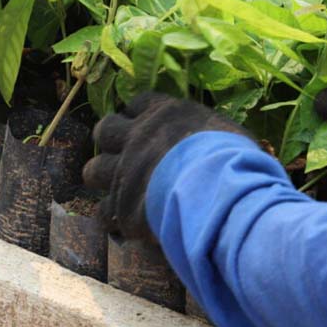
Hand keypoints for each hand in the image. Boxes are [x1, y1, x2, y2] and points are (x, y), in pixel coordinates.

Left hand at [82, 92, 244, 239]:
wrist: (214, 191)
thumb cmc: (232, 158)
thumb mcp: (227, 134)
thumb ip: (210, 135)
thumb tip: (221, 143)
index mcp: (163, 114)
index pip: (138, 103)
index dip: (139, 115)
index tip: (145, 125)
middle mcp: (136, 137)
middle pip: (105, 130)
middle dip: (110, 142)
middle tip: (124, 155)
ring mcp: (124, 171)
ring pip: (93, 171)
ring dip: (104, 179)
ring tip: (120, 190)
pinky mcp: (122, 206)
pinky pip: (104, 212)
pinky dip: (113, 218)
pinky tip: (126, 223)